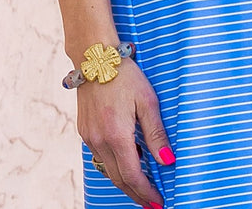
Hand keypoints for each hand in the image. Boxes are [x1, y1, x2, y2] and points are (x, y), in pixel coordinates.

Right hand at [78, 60, 174, 207]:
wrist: (95, 57)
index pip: (133, 176)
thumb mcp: (147, 100)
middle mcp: (99, 140)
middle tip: (151, 203)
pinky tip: (126, 160)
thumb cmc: (125, 75)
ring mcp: (89, 136)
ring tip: (142, 185)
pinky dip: (114, 164)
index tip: (158, 202)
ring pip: (107, 169)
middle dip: (136, 193)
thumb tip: (167, 161)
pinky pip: (100, 156)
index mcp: (117, 135)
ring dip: (124, 180)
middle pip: (119, 178)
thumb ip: (156, 133)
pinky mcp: (84, 130)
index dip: (146, 192)